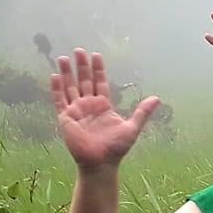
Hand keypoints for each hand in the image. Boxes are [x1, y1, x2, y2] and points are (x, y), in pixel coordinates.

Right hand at [53, 50, 161, 170]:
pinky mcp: (66, 118)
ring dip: (67, 73)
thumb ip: (142, 112)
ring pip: (70, 87)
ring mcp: (76, 111)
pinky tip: (55, 75)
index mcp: (104, 106)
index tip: (96, 55)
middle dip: (82, 66)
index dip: (98, 69)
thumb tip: (157, 98)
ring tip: (64, 58)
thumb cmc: (116, 148)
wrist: (101, 163)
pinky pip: (59, 100)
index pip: (100, 83)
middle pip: (84, 81)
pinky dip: (57, 89)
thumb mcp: (132, 127)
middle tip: (79, 50)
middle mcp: (89, 106)